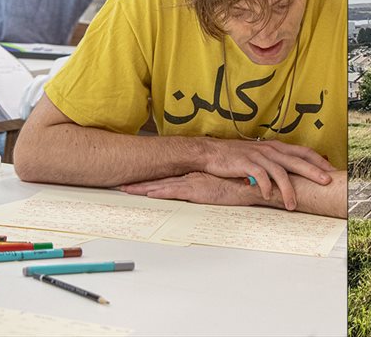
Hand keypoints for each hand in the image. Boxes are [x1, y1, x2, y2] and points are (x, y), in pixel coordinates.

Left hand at [122, 172, 261, 206]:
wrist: (249, 185)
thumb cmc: (238, 186)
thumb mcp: (218, 185)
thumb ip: (206, 187)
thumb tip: (197, 191)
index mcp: (193, 176)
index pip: (166, 178)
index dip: (149, 180)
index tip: (134, 181)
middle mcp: (189, 178)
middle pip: (158, 180)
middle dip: (138, 183)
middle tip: (121, 184)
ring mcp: (191, 183)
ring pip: (161, 186)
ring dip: (142, 187)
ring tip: (126, 189)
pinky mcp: (196, 191)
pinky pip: (173, 192)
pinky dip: (160, 192)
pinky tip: (147, 193)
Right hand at [199, 138, 335, 210]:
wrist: (212, 153)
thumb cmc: (236, 157)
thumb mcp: (260, 156)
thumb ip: (276, 162)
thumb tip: (292, 174)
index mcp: (276, 147)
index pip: (303, 151)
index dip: (318, 160)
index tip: (331, 170)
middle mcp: (270, 149)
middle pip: (297, 160)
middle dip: (313, 172)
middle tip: (326, 182)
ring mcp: (258, 156)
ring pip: (280, 172)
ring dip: (288, 190)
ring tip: (293, 205)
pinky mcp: (246, 163)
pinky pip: (261, 176)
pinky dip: (267, 187)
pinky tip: (269, 197)